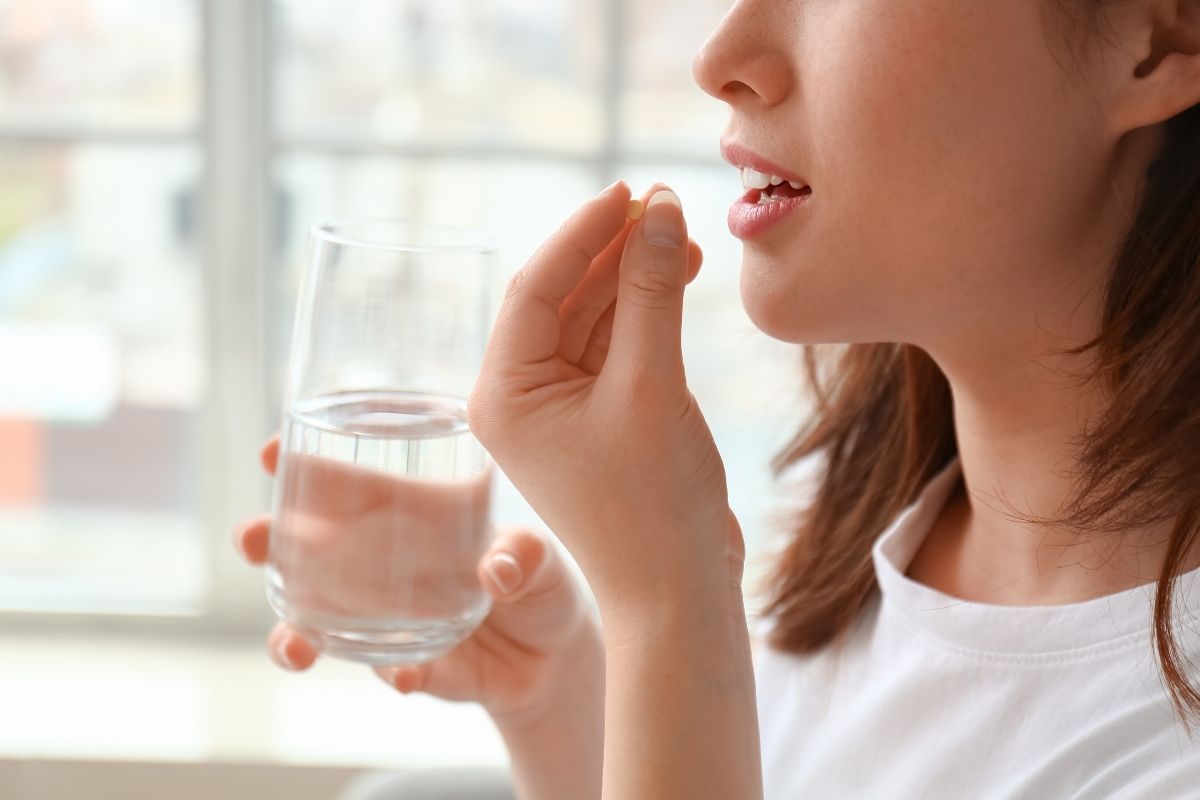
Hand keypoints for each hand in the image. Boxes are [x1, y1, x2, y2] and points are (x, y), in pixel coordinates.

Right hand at [234, 436, 601, 720]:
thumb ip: (525, 555)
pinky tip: (405, 677)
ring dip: (295, 631)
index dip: (309, 465)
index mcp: (416, 516)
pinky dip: (394, 674)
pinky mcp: (412, 666)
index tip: (273, 450)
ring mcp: (390, 619)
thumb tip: (498, 570)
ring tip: (293, 645)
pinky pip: (390, 670)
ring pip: (322, 621)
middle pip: (312, 550)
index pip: (353, 484)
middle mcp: (388, 566)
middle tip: (250, 540)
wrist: (554, 658)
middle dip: (271, 541)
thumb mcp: (541, 556)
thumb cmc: (541, 581)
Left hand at [466, 181, 744, 612]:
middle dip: (615, 250)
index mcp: (502, 394)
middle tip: (666, 203)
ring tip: (685, 235)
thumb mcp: (651, 385)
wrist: (680, 592)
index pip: (534, 287)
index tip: (630, 190)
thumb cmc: (652, 504)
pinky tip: (681, 274)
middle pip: (564, 296)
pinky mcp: (601, 417)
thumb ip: (653, 291)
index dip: (583, 232)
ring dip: (637, 276)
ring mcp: (562, 407)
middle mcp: (521, 396)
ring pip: (596, 317)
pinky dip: (648, 312)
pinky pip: (618, 346)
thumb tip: (660, 209)